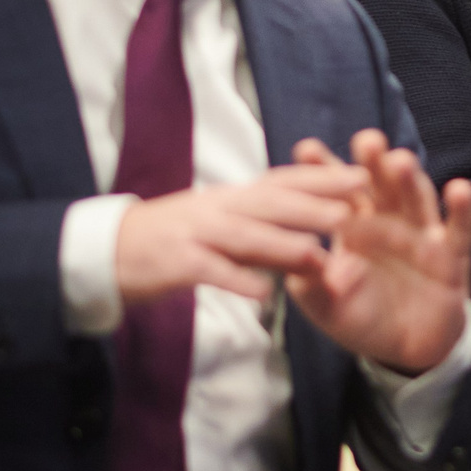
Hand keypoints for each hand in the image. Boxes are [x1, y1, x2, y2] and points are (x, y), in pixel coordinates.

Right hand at [112, 165, 367, 305]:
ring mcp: (196, 234)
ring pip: (246, 236)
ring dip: (283, 245)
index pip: (283, 182)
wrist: (107, 250)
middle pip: (271, 202)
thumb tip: (314, 242)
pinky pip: (210, 272)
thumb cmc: (172, 240)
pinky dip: (236, 281)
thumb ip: (265, 234)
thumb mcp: (221, 229)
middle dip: (315, 203)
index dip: (323, 178)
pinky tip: (263, 294)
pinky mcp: (176, 264)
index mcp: (231, 198)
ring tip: (320, 256)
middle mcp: (218, 209)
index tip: (363, 176)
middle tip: (356, 207)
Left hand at [278, 130, 470, 375]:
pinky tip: (460, 189)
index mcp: (356, 225)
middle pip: (382, 184)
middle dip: (373, 162)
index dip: (325, 171)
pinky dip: (463, 210)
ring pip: (417, 200)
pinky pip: (460, 230)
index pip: (339, 193)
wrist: (406, 348)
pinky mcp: (452, 256)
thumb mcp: (327, 306)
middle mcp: (390, 221)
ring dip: (410, 180)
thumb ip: (309, 285)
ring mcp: (422, 235)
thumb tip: (299, 261)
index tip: (307, 149)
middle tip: (365, 141)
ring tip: (400, 161)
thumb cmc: (363, 317)